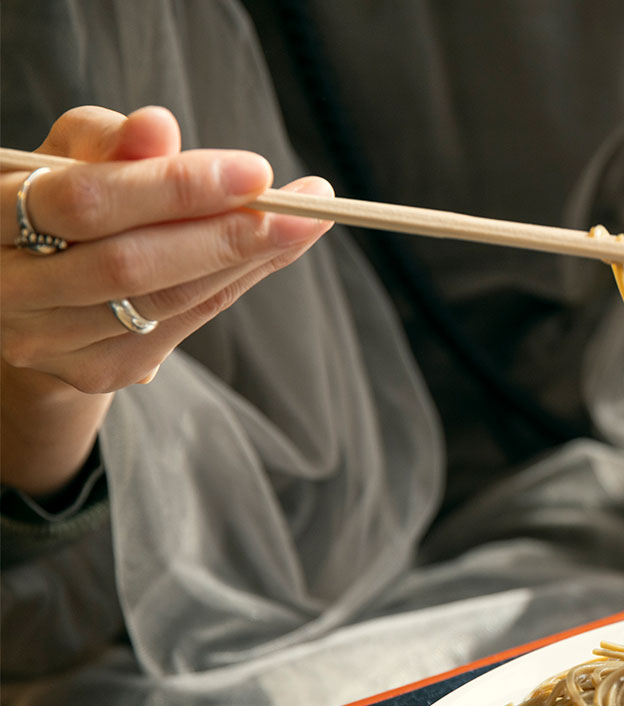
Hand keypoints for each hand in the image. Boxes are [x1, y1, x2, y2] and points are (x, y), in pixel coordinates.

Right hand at [0, 105, 333, 495]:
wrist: (27, 284)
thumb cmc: (55, 197)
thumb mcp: (67, 156)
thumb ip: (110, 142)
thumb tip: (159, 128)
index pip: (86, 202)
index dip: (174, 187)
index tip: (255, 169)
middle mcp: (8, 291)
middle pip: (131, 265)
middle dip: (227, 233)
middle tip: (306, 205)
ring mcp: (48, 341)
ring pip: (166, 302)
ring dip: (248, 261)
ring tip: (304, 222)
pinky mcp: (94, 372)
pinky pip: (182, 325)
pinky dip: (234, 283)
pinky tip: (270, 253)